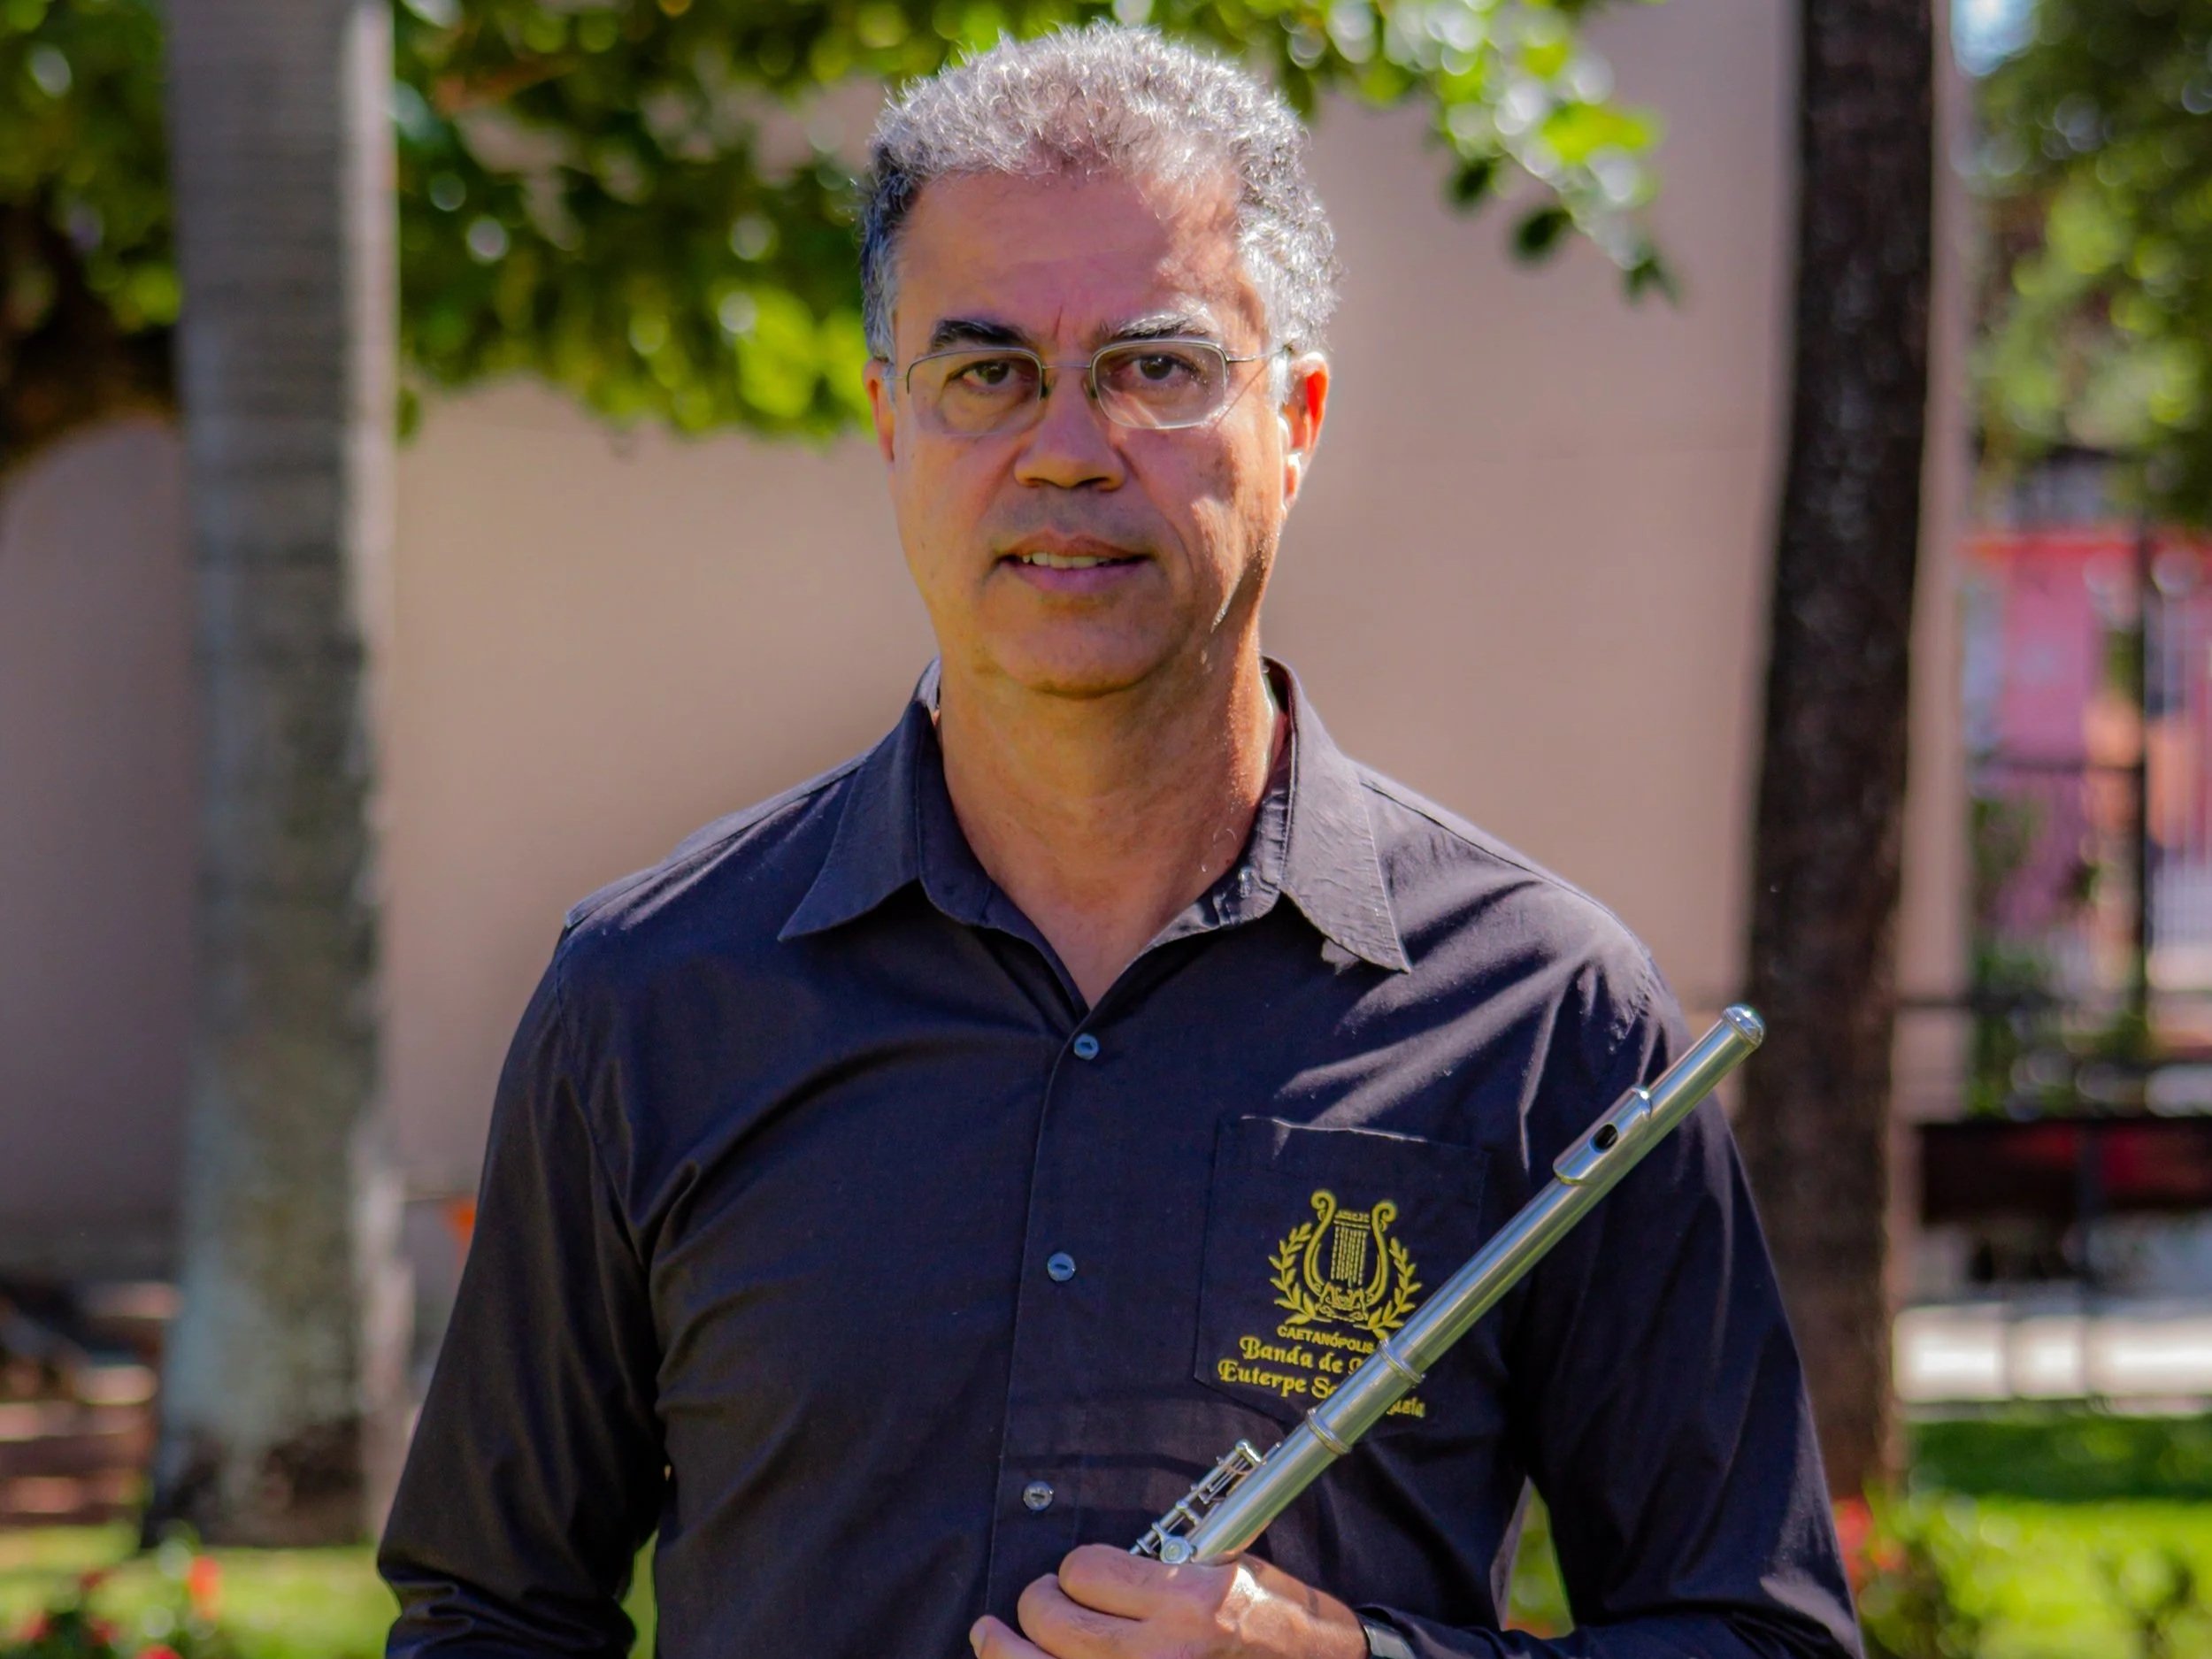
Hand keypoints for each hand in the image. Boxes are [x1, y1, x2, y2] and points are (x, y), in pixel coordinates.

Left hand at [969, 1543, 1369, 1658]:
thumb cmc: (1277, 1620)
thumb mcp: (1227, 1572)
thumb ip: (1159, 1574)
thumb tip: (1089, 1576)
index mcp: (1188, 1601)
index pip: (1086, 1572)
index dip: (1078, 1568)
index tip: (1086, 1575)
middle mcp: (1162, 1653)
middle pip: (1052, 1621)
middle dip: (1036, 1604)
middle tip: (1041, 1600)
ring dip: (1005, 1649)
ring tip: (990, 1634)